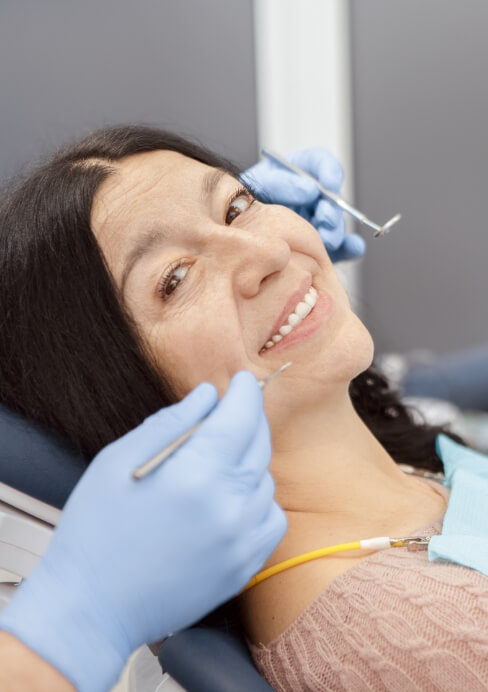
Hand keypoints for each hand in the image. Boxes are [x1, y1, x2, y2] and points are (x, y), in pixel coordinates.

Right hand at [0, 372, 285, 691]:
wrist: (92, 606)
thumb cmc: (95, 529)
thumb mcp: (118, 460)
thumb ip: (170, 422)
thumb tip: (208, 395)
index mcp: (194, 474)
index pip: (240, 417)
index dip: (245, 392)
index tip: (244, 380)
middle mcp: (228, 507)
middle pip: (259, 444)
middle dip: (249, 418)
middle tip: (232, 410)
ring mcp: (241, 541)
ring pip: (266, 480)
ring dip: (249, 460)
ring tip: (217, 461)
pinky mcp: (244, 567)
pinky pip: (271, 518)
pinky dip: (258, 500)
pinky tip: (230, 498)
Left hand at [242, 147, 365, 262]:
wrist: (233, 232)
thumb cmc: (241, 205)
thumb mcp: (256, 185)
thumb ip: (281, 183)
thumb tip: (310, 190)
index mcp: (298, 174)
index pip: (320, 164)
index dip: (329, 171)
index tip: (329, 183)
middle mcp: (312, 197)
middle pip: (333, 198)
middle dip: (331, 209)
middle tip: (324, 218)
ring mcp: (317, 222)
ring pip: (337, 223)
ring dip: (336, 230)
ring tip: (327, 238)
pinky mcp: (320, 246)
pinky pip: (342, 247)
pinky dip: (350, 248)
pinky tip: (353, 248)